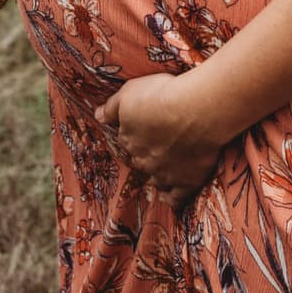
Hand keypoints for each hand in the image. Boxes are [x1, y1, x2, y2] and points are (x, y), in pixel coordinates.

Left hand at [96, 69, 227, 206]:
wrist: (194, 111)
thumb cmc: (161, 96)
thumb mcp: (128, 93)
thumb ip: (111, 108)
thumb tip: (97, 116)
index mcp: (128, 139)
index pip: (127, 141)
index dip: (136, 135)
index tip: (145, 130)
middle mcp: (143, 160)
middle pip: (141, 161)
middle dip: (147, 156)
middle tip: (159, 146)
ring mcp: (164, 174)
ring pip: (156, 180)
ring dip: (157, 176)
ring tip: (165, 170)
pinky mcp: (186, 182)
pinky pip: (176, 198)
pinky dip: (172, 199)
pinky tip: (170, 198)